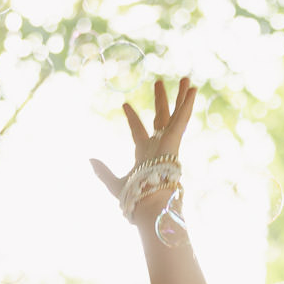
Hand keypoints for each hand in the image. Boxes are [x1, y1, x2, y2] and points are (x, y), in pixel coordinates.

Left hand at [90, 77, 197, 203]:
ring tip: (186, 80)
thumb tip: (89, 160)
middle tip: (159, 83)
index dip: (132, 118)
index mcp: (144, 154)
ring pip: (176, 116)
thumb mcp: (114, 183)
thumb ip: (102, 172)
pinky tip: (193, 90)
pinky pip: (182, 119)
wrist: (149, 202)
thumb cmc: (134, 198)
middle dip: (162, 102)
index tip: (124, 105)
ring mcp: (168, 142)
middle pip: (161, 118)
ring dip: (181, 98)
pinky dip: (188, 105)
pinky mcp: (175, 140)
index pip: (138, 132)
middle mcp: (159, 146)